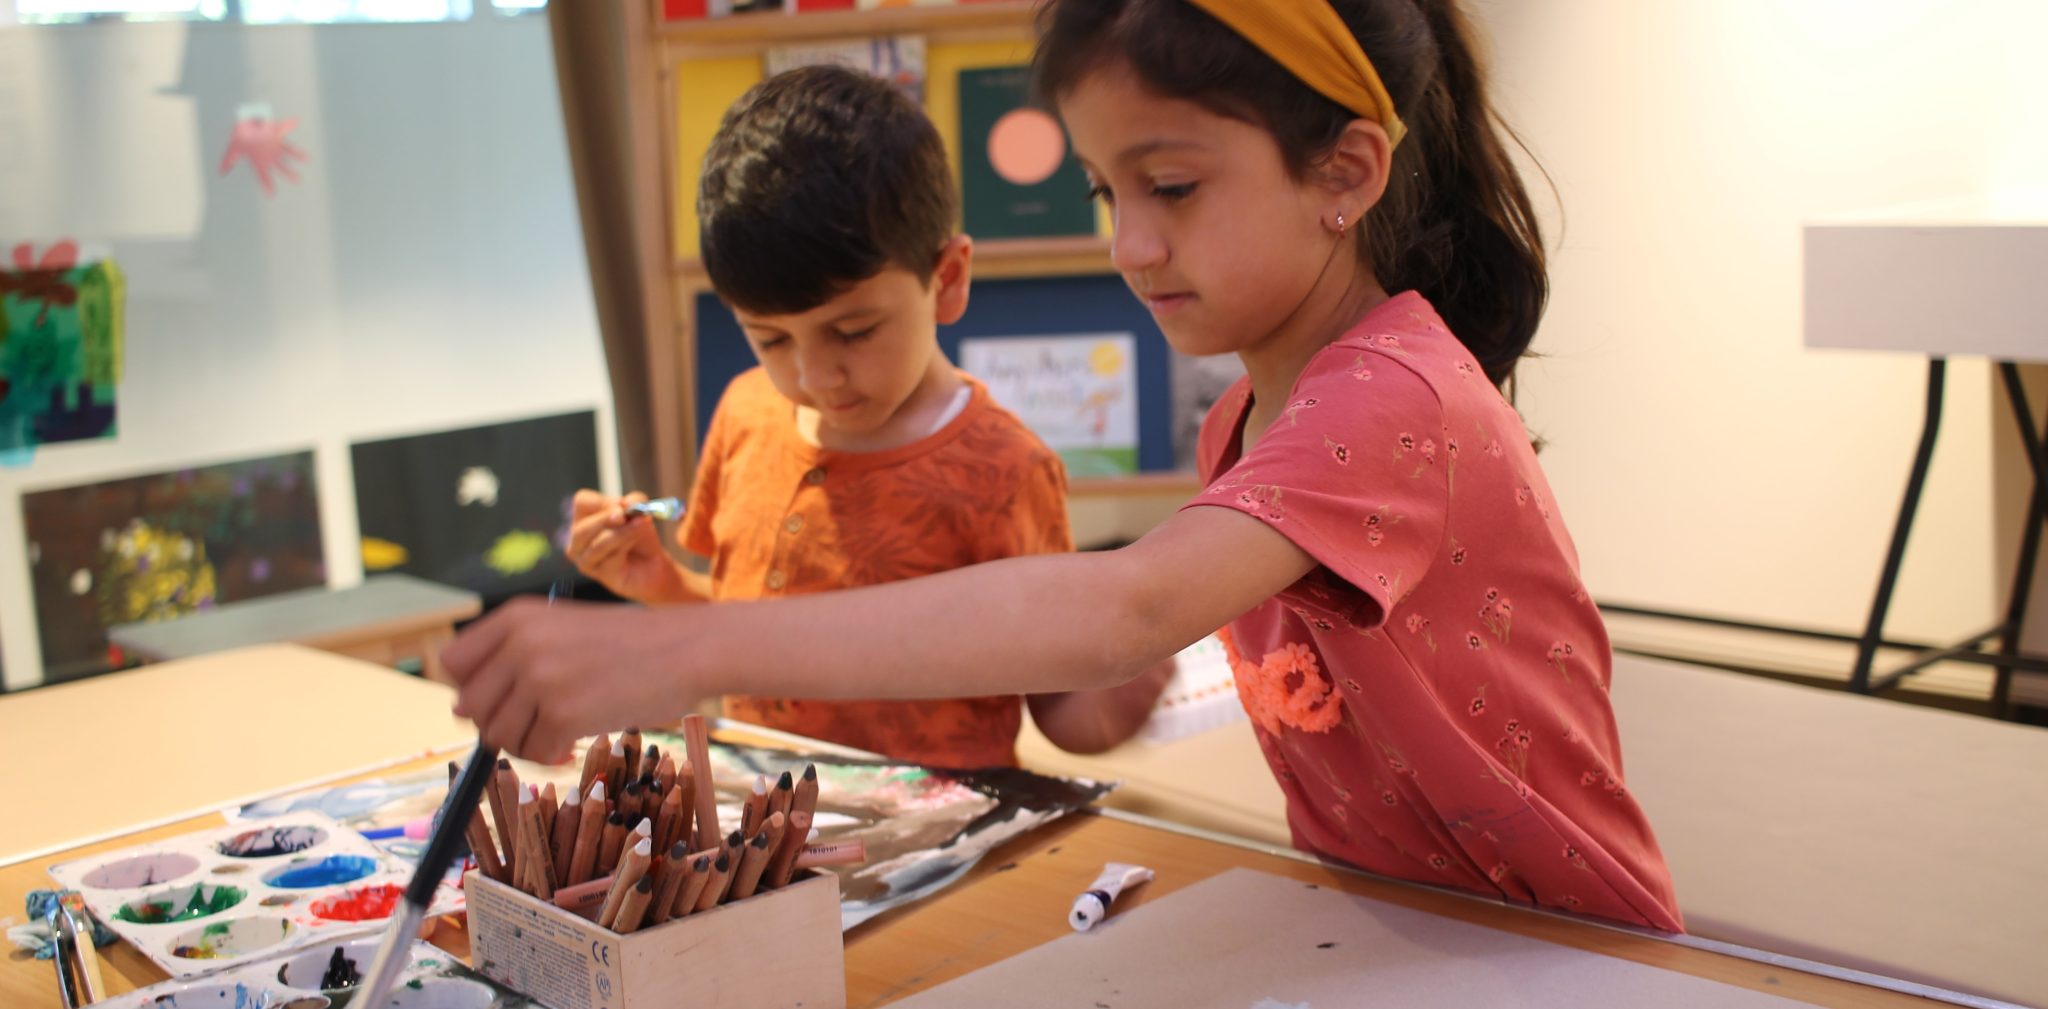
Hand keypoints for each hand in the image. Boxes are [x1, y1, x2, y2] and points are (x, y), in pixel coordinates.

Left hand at [442, 596, 697, 759]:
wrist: (688, 649)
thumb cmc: (631, 643)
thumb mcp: (563, 628)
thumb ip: (516, 654)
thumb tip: (462, 708)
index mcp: (517, 617)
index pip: (452, 663)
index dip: (469, 688)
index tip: (498, 700)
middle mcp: (521, 645)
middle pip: (469, 706)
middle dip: (497, 724)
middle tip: (532, 725)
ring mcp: (541, 680)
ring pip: (498, 735)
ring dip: (525, 743)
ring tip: (557, 734)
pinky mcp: (564, 715)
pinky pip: (535, 752)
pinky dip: (551, 755)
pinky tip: (574, 743)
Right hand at [565, 490, 684, 603]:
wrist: (653, 565)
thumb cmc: (640, 537)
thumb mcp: (640, 512)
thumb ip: (635, 501)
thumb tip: (627, 503)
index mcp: (583, 519)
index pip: (582, 503)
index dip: (602, 502)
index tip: (623, 504)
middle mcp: (578, 541)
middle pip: (582, 528)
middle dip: (605, 519)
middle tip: (624, 515)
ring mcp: (585, 560)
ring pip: (598, 544)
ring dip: (622, 532)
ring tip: (641, 524)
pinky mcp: (600, 574)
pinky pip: (611, 559)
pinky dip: (626, 546)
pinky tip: (635, 542)